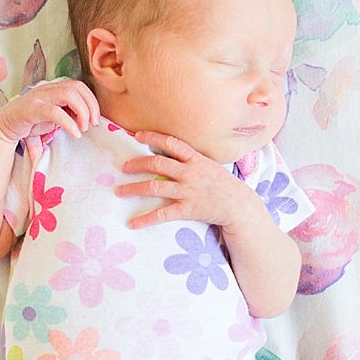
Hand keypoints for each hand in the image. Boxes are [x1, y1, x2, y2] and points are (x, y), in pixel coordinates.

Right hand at [0, 79, 99, 146]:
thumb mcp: (55, 118)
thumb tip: (88, 119)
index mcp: (54, 88)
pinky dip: (69, 123)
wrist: (5, 127)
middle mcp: (47, 88)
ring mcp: (39, 97)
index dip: (91, 101)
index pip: (79, 86)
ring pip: (68, 95)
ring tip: (83, 128)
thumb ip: (69, 113)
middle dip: (90, 105)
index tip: (95, 119)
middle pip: (76, 87)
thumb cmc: (31, 123)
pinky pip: (55, 112)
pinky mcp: (31, 109)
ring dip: (82, 111)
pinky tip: (74, 133)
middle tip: (93, 124)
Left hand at [115, 130, 259, 229]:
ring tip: (119, 191)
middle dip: (137, 164)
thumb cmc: (223, 184)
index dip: (152, 137)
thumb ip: (191, 160)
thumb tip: (170, 154)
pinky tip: (132, 223)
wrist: (239, 205)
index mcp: (195, 159)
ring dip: (134, 189)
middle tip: (123, 167)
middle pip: (157, 163)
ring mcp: (188, 191)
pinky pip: (162, 214)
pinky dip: (145, 219)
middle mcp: (190, 173)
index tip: (137, 135)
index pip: (171, 142)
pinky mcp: (187, 209)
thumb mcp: (209, 165)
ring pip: (155, 186)